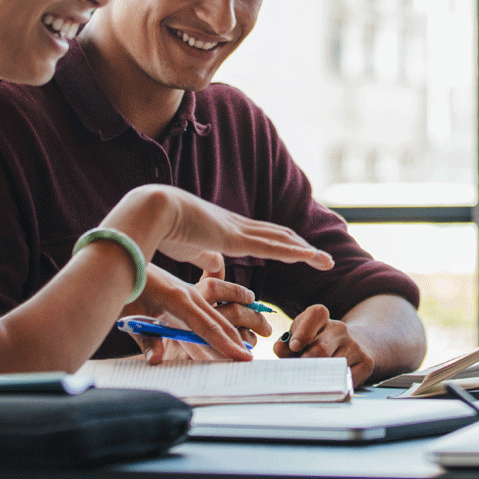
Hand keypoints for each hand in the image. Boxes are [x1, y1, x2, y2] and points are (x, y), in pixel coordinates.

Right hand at [109, 185, 334, 276]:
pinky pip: (271, 246)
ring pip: (281, 240)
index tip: (300, 252)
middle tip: (322, 258)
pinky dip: (293, 251)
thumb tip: (216, 267)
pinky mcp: (235, 238)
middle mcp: (237, 226)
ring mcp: (238, 230)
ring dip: (305, 251)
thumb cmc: (163, 229)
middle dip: (301, 247)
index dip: (282, 244)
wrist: (151, 211)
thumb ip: (205, 257)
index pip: (262, 236)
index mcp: (226, 229)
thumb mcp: (190, 248)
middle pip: (278, 235)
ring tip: (326, 261)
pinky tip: (309, 257)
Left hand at [125, 275, 272, 362]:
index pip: (206, 328)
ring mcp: (189, 289)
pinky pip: (213, 299)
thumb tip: (155, 361)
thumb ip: (145, 340)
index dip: (225, 345)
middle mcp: (189, 293)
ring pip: (219, 309)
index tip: (243, 358)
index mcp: (177, 300)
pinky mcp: (186, 288)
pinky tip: (240, 309)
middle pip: (219, 320)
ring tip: (258, 332)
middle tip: (253, 357)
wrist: (121, 258)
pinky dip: (229, 305)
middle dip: (237, 339)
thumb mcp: (130, 315)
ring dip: (238, 322)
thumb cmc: (125, 288)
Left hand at [274, 304, 376, 386]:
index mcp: (321, 318)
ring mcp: (355, 345)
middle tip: (298, 374)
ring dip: (319, 377)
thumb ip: (287, 345)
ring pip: (333, 366)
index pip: (316, 315)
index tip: (294, 346)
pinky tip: (329, 383)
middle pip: (320, 348)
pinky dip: (334, 385)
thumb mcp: (301, 339)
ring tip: (312, 380)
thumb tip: (279, 348)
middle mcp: (340, 329)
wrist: (355, 346)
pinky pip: (346, 379)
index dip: (303, 331)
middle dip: (306, 364)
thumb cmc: (318, 344)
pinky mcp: (366, 362)